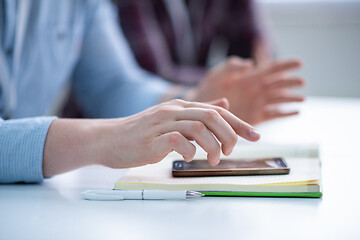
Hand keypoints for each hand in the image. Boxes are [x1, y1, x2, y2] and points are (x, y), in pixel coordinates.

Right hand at [43, 99, 259, 176]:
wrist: (108, 139)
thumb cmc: (142, 132)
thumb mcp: (172, 119)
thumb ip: (198, 112)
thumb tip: (224, 104)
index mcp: (181, 106)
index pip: (216, 110)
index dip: (239, 123)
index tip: (255, 135)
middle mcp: (173, 111)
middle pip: (211, 116)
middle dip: (229, 134)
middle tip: (230, 151)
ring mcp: (161, 123)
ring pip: (198, 127)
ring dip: (212, 145)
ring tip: (214, 159)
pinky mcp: (151, 139)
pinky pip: (177, 141)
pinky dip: (189, 151)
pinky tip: (190, 158)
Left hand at [186, 57, 304, 124]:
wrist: (202, 109)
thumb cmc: (208, 89)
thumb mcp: (217, 74)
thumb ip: (232, 67)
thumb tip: (250, 63)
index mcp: (250, 77)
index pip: (271, 69)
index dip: (285, 65)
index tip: (299, 63)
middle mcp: (257, 90)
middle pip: (279, 84)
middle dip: (291, 82)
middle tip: (302, 82)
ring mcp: (258, 103)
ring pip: (279, 99)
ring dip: (291, 98)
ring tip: (302, 98)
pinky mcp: (256, 117)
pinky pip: (274, 114)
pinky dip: (285, 113)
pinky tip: (296, 112)